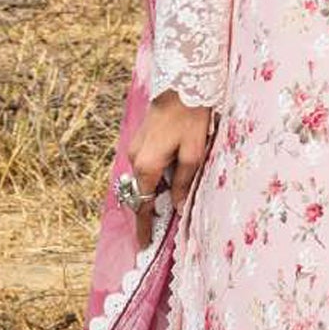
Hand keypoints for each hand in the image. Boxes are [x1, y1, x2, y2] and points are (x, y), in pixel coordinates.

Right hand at [126, 92, 214, 249]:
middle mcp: (136, 159)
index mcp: (147, 166)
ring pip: (143, 179)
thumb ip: (183, 182)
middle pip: (140, 193)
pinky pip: (145, 167)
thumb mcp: (193, 153)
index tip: (144, 245)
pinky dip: (154, 177)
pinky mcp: (140, 141)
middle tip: (160, 228)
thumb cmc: (190, 117)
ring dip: (154, 192)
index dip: (143, 227)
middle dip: (149, 210)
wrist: (181, 85)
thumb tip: (176, 206)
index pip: (142, 205)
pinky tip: (170, 177)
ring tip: (170, 201)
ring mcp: (135, 148)